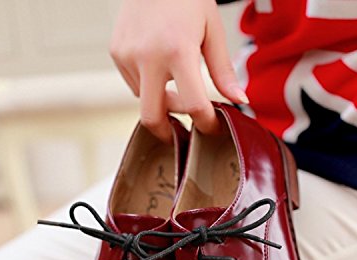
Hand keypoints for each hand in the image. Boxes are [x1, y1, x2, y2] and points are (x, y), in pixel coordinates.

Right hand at [110, 0, 248, 141]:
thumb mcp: (212, 31)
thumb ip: (223, 71)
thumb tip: (240, 100)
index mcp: (178, 50)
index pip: (193, 105)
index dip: (205, 123)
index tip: (211, 127)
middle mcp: (148, 55)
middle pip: (152, 116)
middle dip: (168, 131)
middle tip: (183, 131)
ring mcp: (127, 55)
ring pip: (144, 101)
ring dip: (161, 101)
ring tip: (176, 83)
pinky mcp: (116, 52)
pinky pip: (134, 84)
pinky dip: (148, 85)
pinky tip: (158, 66)